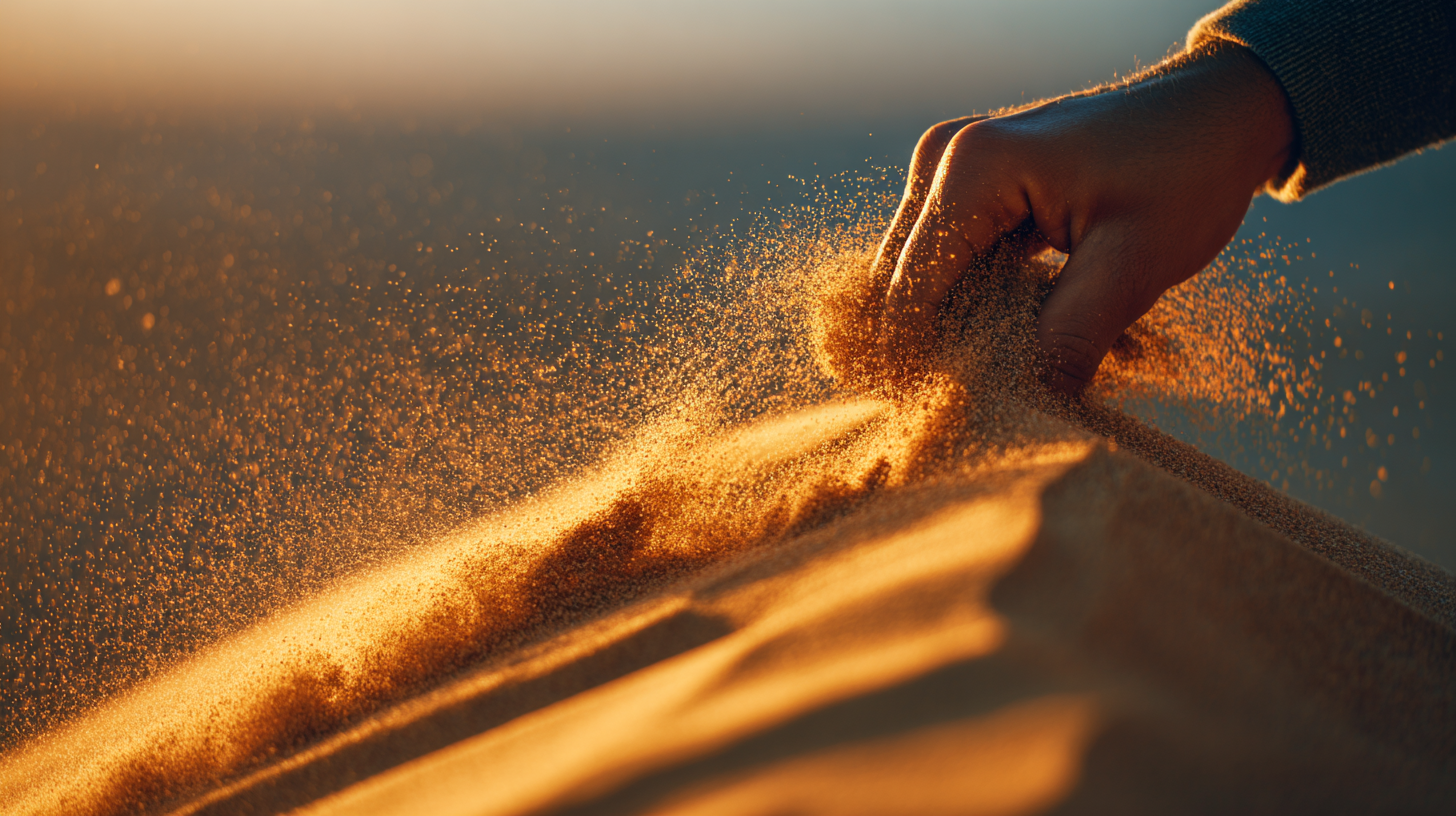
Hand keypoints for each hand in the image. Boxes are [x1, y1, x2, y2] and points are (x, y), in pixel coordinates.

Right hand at [872, 43, 1295, 394]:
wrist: (1221, 111)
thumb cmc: (1188, 171)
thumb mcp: (1134, 263)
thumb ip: (1071, 337)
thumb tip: (1026, 412)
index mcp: (972, 170)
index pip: (908, 295)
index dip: (920, 366)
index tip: (953, 425)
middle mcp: (943, 161)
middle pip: (901, 288)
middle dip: (937, 353)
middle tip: (986, 413)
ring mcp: (952, 170)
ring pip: (921, 282)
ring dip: (957, 333)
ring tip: (1009, 376)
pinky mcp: (971, 187)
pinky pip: (949, 264)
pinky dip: (978, 308)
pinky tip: (1021, 336)